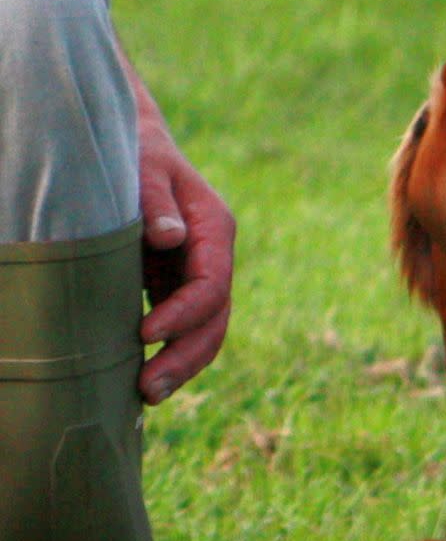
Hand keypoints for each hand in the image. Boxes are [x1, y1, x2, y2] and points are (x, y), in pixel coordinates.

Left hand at [137, 111, 235, 403]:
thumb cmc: (137, 152)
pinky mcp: (175, 287)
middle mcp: (214, 258)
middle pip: (215, 319)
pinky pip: (182, 329)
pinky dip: (168, 354)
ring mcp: (197, 275)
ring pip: (204, 332)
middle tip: (147, 388)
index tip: (145, 332)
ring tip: (145, 395)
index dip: (184, 314)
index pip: (211, 284)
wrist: (134, 145)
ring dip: (180, 366)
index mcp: (215, 228)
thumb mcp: (145, 166)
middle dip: (185, 357)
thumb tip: (170, 237)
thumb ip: (156, 199)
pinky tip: (140, 378)